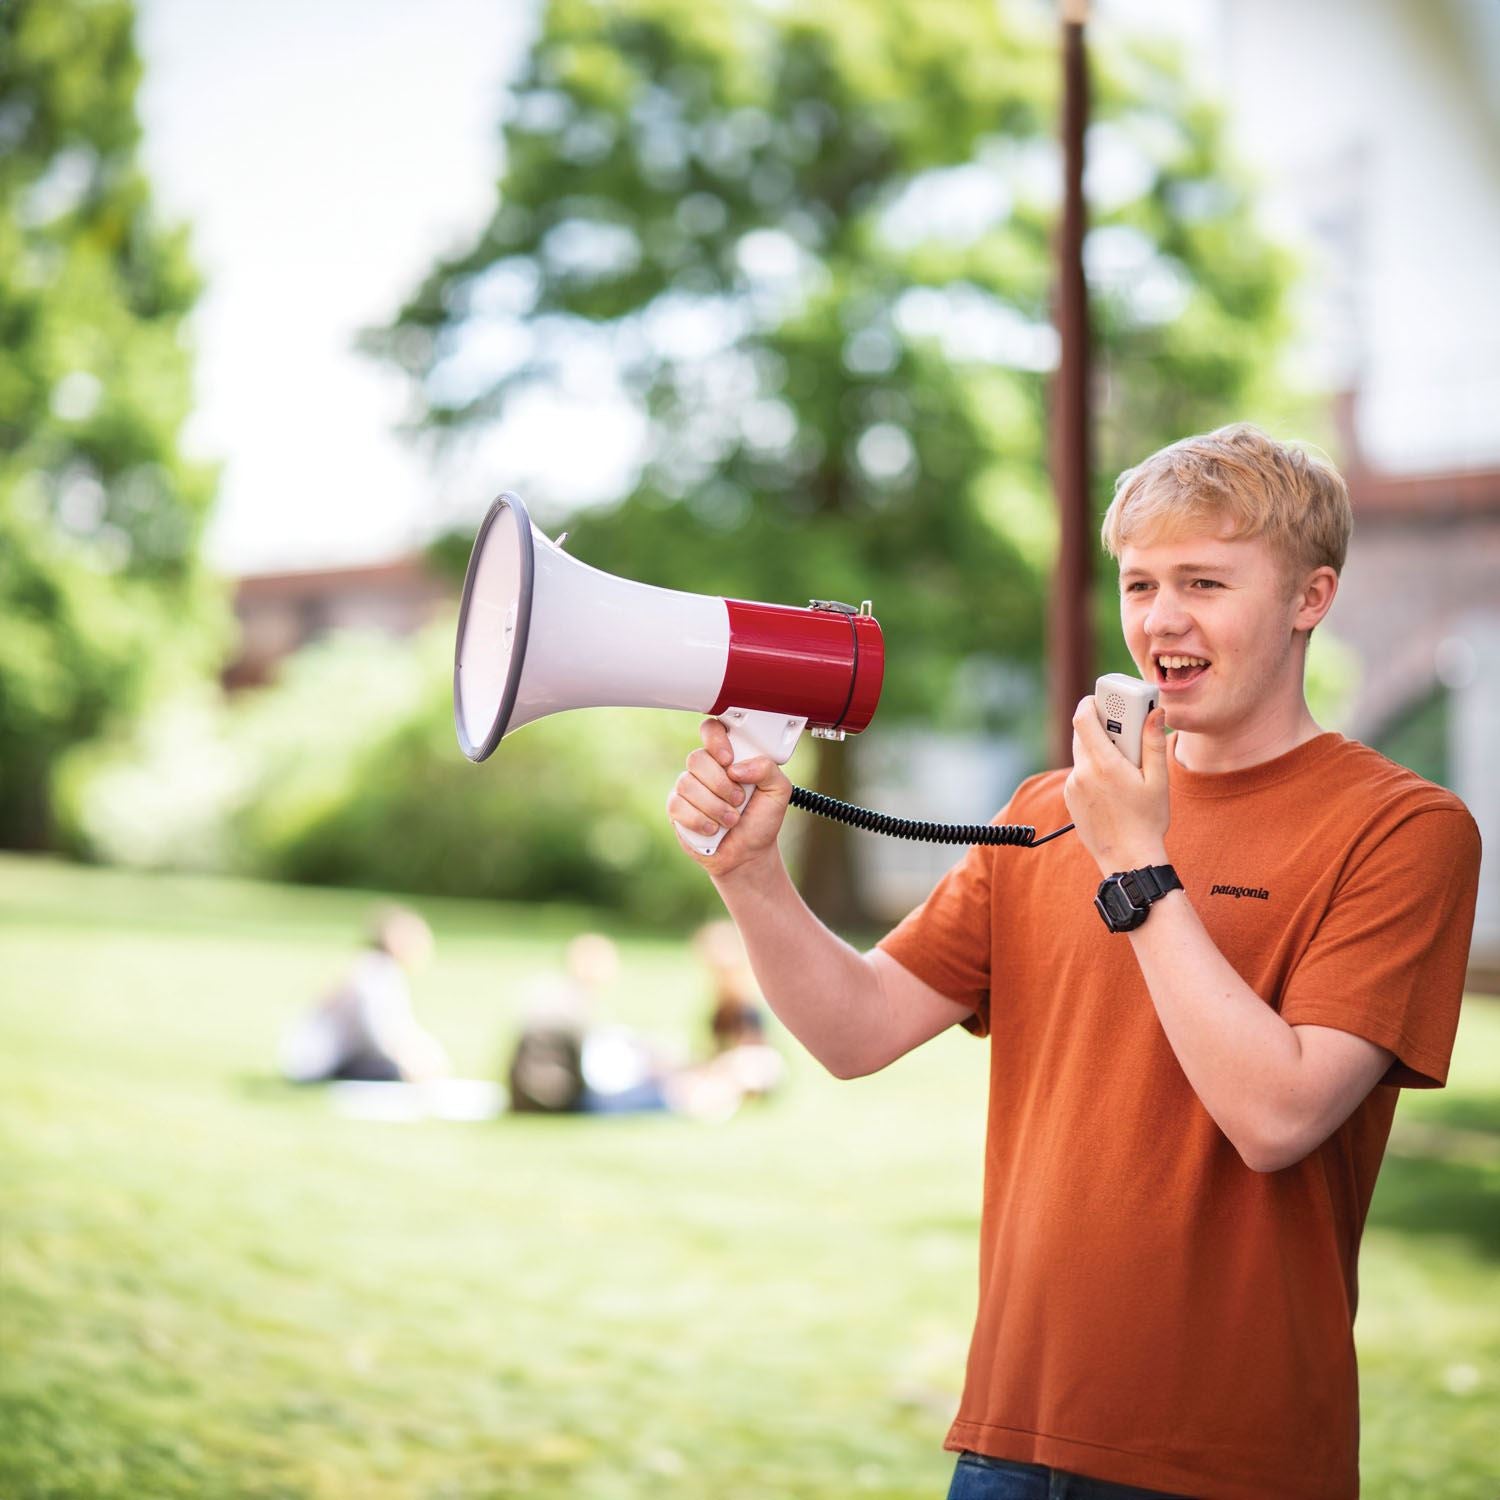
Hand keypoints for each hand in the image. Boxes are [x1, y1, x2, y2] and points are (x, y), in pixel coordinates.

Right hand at [666, 717, 791, 875]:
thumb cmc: (761, 820)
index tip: (728, 760)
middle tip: (739, 800)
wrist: (748, 855)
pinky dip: (699, 820)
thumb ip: (768, 769)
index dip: (716, 740)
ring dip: (714, 806)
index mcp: (729, 757)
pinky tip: (713, 828)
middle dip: (721, 784)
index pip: (712, 730)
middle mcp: (706, 769)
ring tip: (731, 820)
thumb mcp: (779, 792)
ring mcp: (688, 788)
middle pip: (697, 758)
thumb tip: (737, 767)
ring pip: (687, 783)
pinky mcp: (676, 809)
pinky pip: (677, 804)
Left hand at [1064, 700, 1169, 874]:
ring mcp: (1072, 787)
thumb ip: (1153, 743)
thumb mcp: (1158, 780)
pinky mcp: (1070, 799)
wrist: (1127, 858)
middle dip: (1100, 726)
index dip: (1089, 703)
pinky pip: (1080, 773)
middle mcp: (1082, 773)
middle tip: (1124, 730)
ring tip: (1124, 763)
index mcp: (1103, 764)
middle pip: (1082, 734)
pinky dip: (1093, 769)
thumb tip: (1155, 712)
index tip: (1102, 699)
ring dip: (1097, 749)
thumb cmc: (1147, 821)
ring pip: (1081, 755)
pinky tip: (1113, 785)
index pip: (1083, 719)